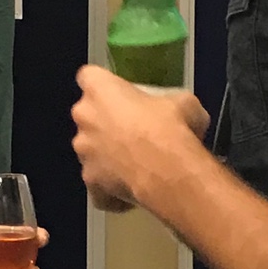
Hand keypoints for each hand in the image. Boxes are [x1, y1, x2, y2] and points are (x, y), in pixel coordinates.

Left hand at [72, 67, 209, 210]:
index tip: (119, 95)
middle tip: (130, 131)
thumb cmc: (172, 127)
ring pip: (90, 150)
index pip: (88, 76)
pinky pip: (97, 184)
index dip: (103, 86)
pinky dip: (110, 189)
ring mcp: (83, 152)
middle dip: (103, 122)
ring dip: (106, 155)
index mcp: (100, 89)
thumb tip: (182, 112)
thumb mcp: (184, 103)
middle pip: (87, 116)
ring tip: (134, 165)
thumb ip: (171, 102)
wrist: (168, 172)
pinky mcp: (90, 182)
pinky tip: (131, 192)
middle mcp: (84, 118)